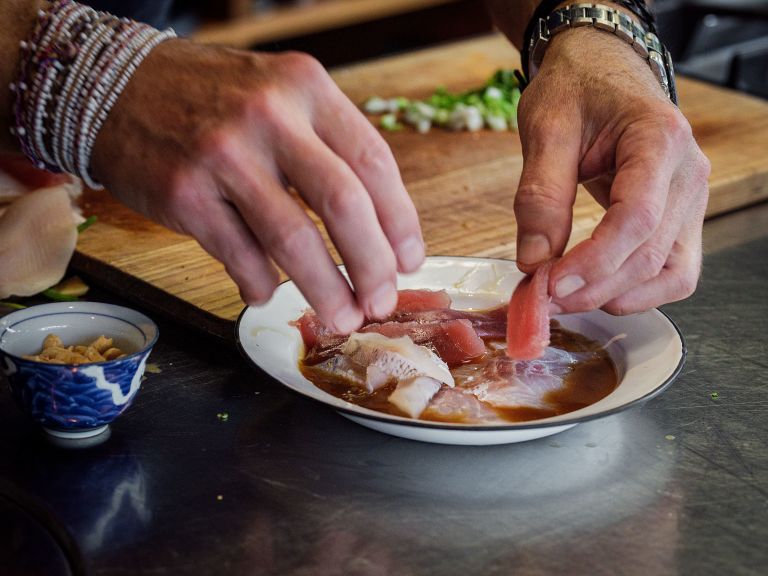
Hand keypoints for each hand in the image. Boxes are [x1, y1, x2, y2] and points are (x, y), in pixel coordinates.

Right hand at [91, 40, 423, 331]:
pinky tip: (267, 292)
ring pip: (294, 239)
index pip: (374, 162)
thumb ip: (326, 148)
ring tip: (342, 317)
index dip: (400, 222)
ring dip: (325, 290)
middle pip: (344, 203)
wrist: (117, 85)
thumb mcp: (280, 97)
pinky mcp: (184, 193)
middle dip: (372, 266)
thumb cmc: (213, 100)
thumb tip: (374, 233)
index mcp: (306, 88)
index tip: (409, 262)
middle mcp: (269, 115)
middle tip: (380, 302)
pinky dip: (262, 285)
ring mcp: (223, 154)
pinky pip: (240, 256)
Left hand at [514, 27, 709, 314]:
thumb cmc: (576, 89)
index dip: (594, 260)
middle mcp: (689, 174)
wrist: (601, 70)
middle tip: (543, 297)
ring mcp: (690, 200)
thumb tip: (533, 261)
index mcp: (659, 139)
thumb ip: (540, 194)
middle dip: (595, 286)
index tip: (550, 283)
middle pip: (651, 254)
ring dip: (617, 296)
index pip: (637, 217)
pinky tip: (596, 293)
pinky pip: (672, 271)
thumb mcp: (546, 129)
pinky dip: (637, 292)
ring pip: (670, 273)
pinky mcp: (680, 219)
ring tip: (565, 298)